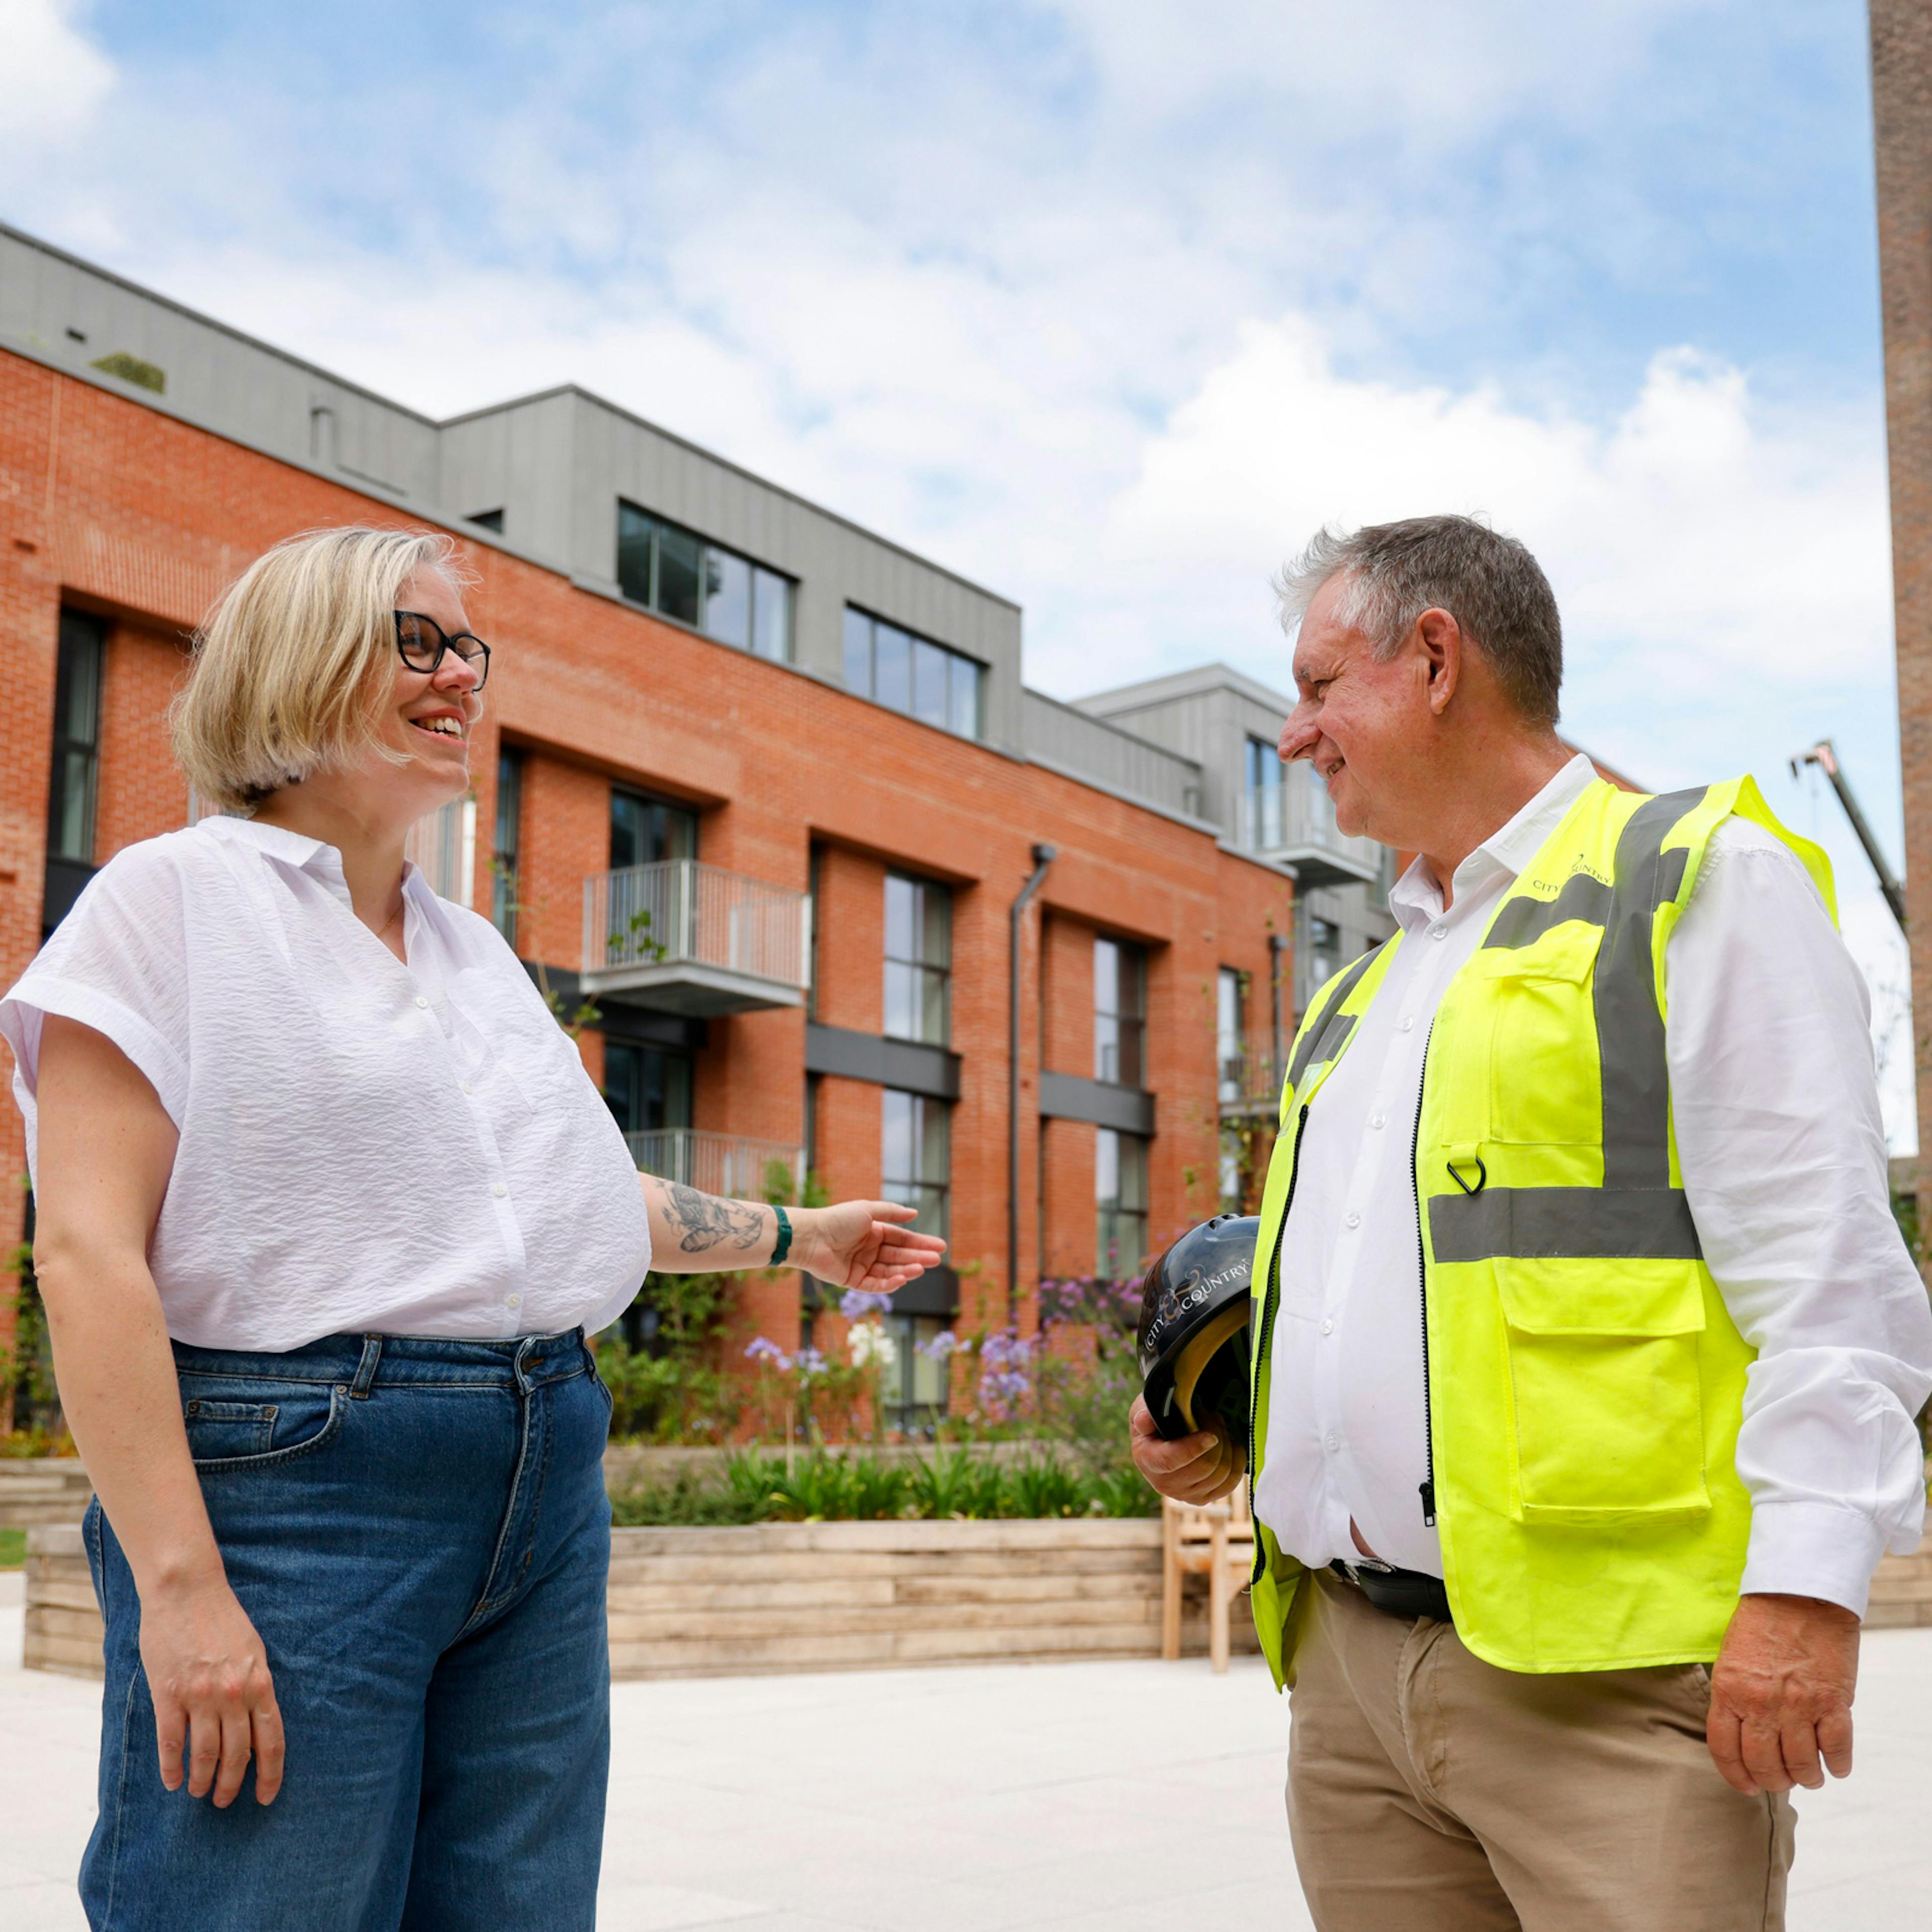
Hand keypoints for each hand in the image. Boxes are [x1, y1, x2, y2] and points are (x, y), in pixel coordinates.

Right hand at [139, 1574, 284, 1806]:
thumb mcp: (253, 1651)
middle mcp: (234, 1693)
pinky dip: (172, 1768)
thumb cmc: (223, 1619)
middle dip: (233, 1784)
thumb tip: (256, 1727)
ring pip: (205, 1755)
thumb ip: (256, 1687)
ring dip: (203, 1781)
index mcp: (260, 1682)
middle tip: (226, 1801)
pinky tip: (174, 1781)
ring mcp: (200, 1696)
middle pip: (238, 1755)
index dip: (271, 1774)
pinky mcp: (168, 1695)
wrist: (188, 1590)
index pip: (272, 1739)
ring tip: (201, 1793)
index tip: (268, 1797)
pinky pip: (172, 1744)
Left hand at [796, 1200, 945, 1291]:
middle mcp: (869, 1249)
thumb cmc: (838, 1219)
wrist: (811, 1236)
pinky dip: (889, 1283)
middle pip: (899, 1256)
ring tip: (921, 1268)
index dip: (921, 1243)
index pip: (902, 1239)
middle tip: (936, 1260)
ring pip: (890, 1271)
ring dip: (906, 1270)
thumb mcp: (867, 1210)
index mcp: (873, 1232)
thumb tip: (915, 1214)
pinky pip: (875, 1284)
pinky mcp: (853, 1281)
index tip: (940, 1246)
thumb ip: (892, 1212)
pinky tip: (902, 1278)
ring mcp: (862, 1266)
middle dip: (918, 1257)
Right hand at [1129, 1394, 1245, 1503]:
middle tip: (1212, 1415)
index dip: (1194, 1448)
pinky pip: (1231, 1483)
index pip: (1171, 1460)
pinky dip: (1236, 1460)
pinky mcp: (1203, 1498)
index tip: (1211, 1435)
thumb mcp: (1145, 1409)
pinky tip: (1230, 1444)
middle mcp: (1164, 1484)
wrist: (1162, 1440)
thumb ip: (1144, 1412)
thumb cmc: (1156, 1421)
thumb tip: (1143, 1420)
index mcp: (1147, 1459)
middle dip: (1216, 1435)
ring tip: (1219, 1427)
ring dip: (1227, 1444)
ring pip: (1222, 1473)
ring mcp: (1185, 1495)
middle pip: (1205, 1466)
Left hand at [1707, 1592, 1858, 1794]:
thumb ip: (1733, 1698)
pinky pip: (1835, 1750)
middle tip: (1781, 1778)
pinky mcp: (1832, 1703)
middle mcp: (1760, 1704)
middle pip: (1764, 1765)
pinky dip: (1836, 1764)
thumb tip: (1742, 1738)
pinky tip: (1834, 1764)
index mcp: (1728, 1691)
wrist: (1799, 1593)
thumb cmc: (1761, 1623)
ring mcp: (1798, 1706)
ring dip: (1806, 1777)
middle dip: (1773, 1780)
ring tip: (1809, 1774)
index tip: (1747, 1786)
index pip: (1725, 1750)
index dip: (1736, 1776)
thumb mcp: (1730, 1658)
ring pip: (1801, 1765)